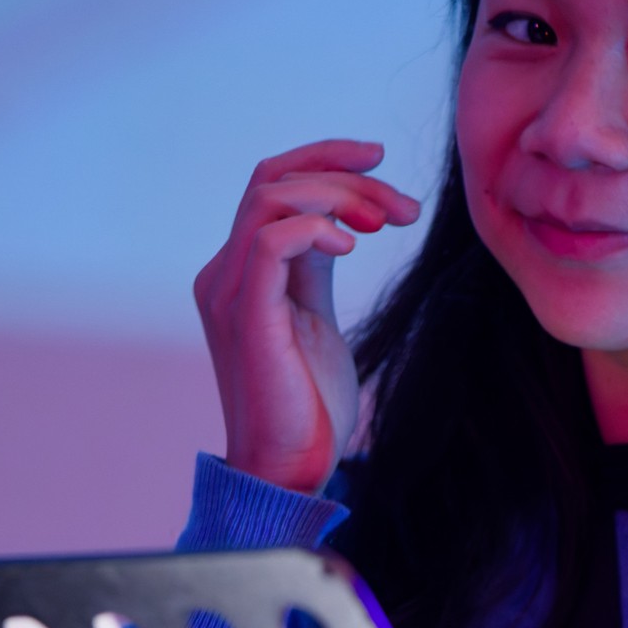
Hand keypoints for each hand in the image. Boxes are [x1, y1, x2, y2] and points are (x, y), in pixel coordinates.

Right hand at [192, 139, 419, 492]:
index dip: (325, 159)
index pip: (272, 185)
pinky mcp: (247, 314)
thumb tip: (338, 222)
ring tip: (386, 223)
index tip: (381, 161)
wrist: (291, 468)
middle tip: (403, 209)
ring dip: (339, 196)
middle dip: (347, 178)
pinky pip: (269, 241)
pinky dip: (316, 227)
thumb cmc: (308, 404)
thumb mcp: (316, 318)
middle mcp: (224, 272)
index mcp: (239, 270)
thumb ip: (314, 268)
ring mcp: (228, 291)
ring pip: (272, 197)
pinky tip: (353, 247)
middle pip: (274, 180)